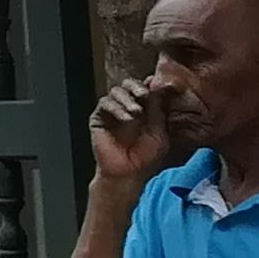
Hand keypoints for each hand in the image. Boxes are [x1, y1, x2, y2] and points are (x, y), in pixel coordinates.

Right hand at [92, 75, 189, 191]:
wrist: (128, 173)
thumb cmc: (146, 157)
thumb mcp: (159, 132)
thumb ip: (158, 111)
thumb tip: (160, 90)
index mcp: (144, 109)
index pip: (144, 88)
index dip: (150, 84)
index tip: (158, 85)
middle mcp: (127, 108)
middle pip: (128, 85)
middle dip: (136, 87)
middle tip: (144, 94)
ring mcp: (112, 112)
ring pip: (115, 92)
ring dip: (127, 99)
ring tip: (136, 113)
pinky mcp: (98, 119)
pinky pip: (104, 104)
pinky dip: (116, 108)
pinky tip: (126, 119)